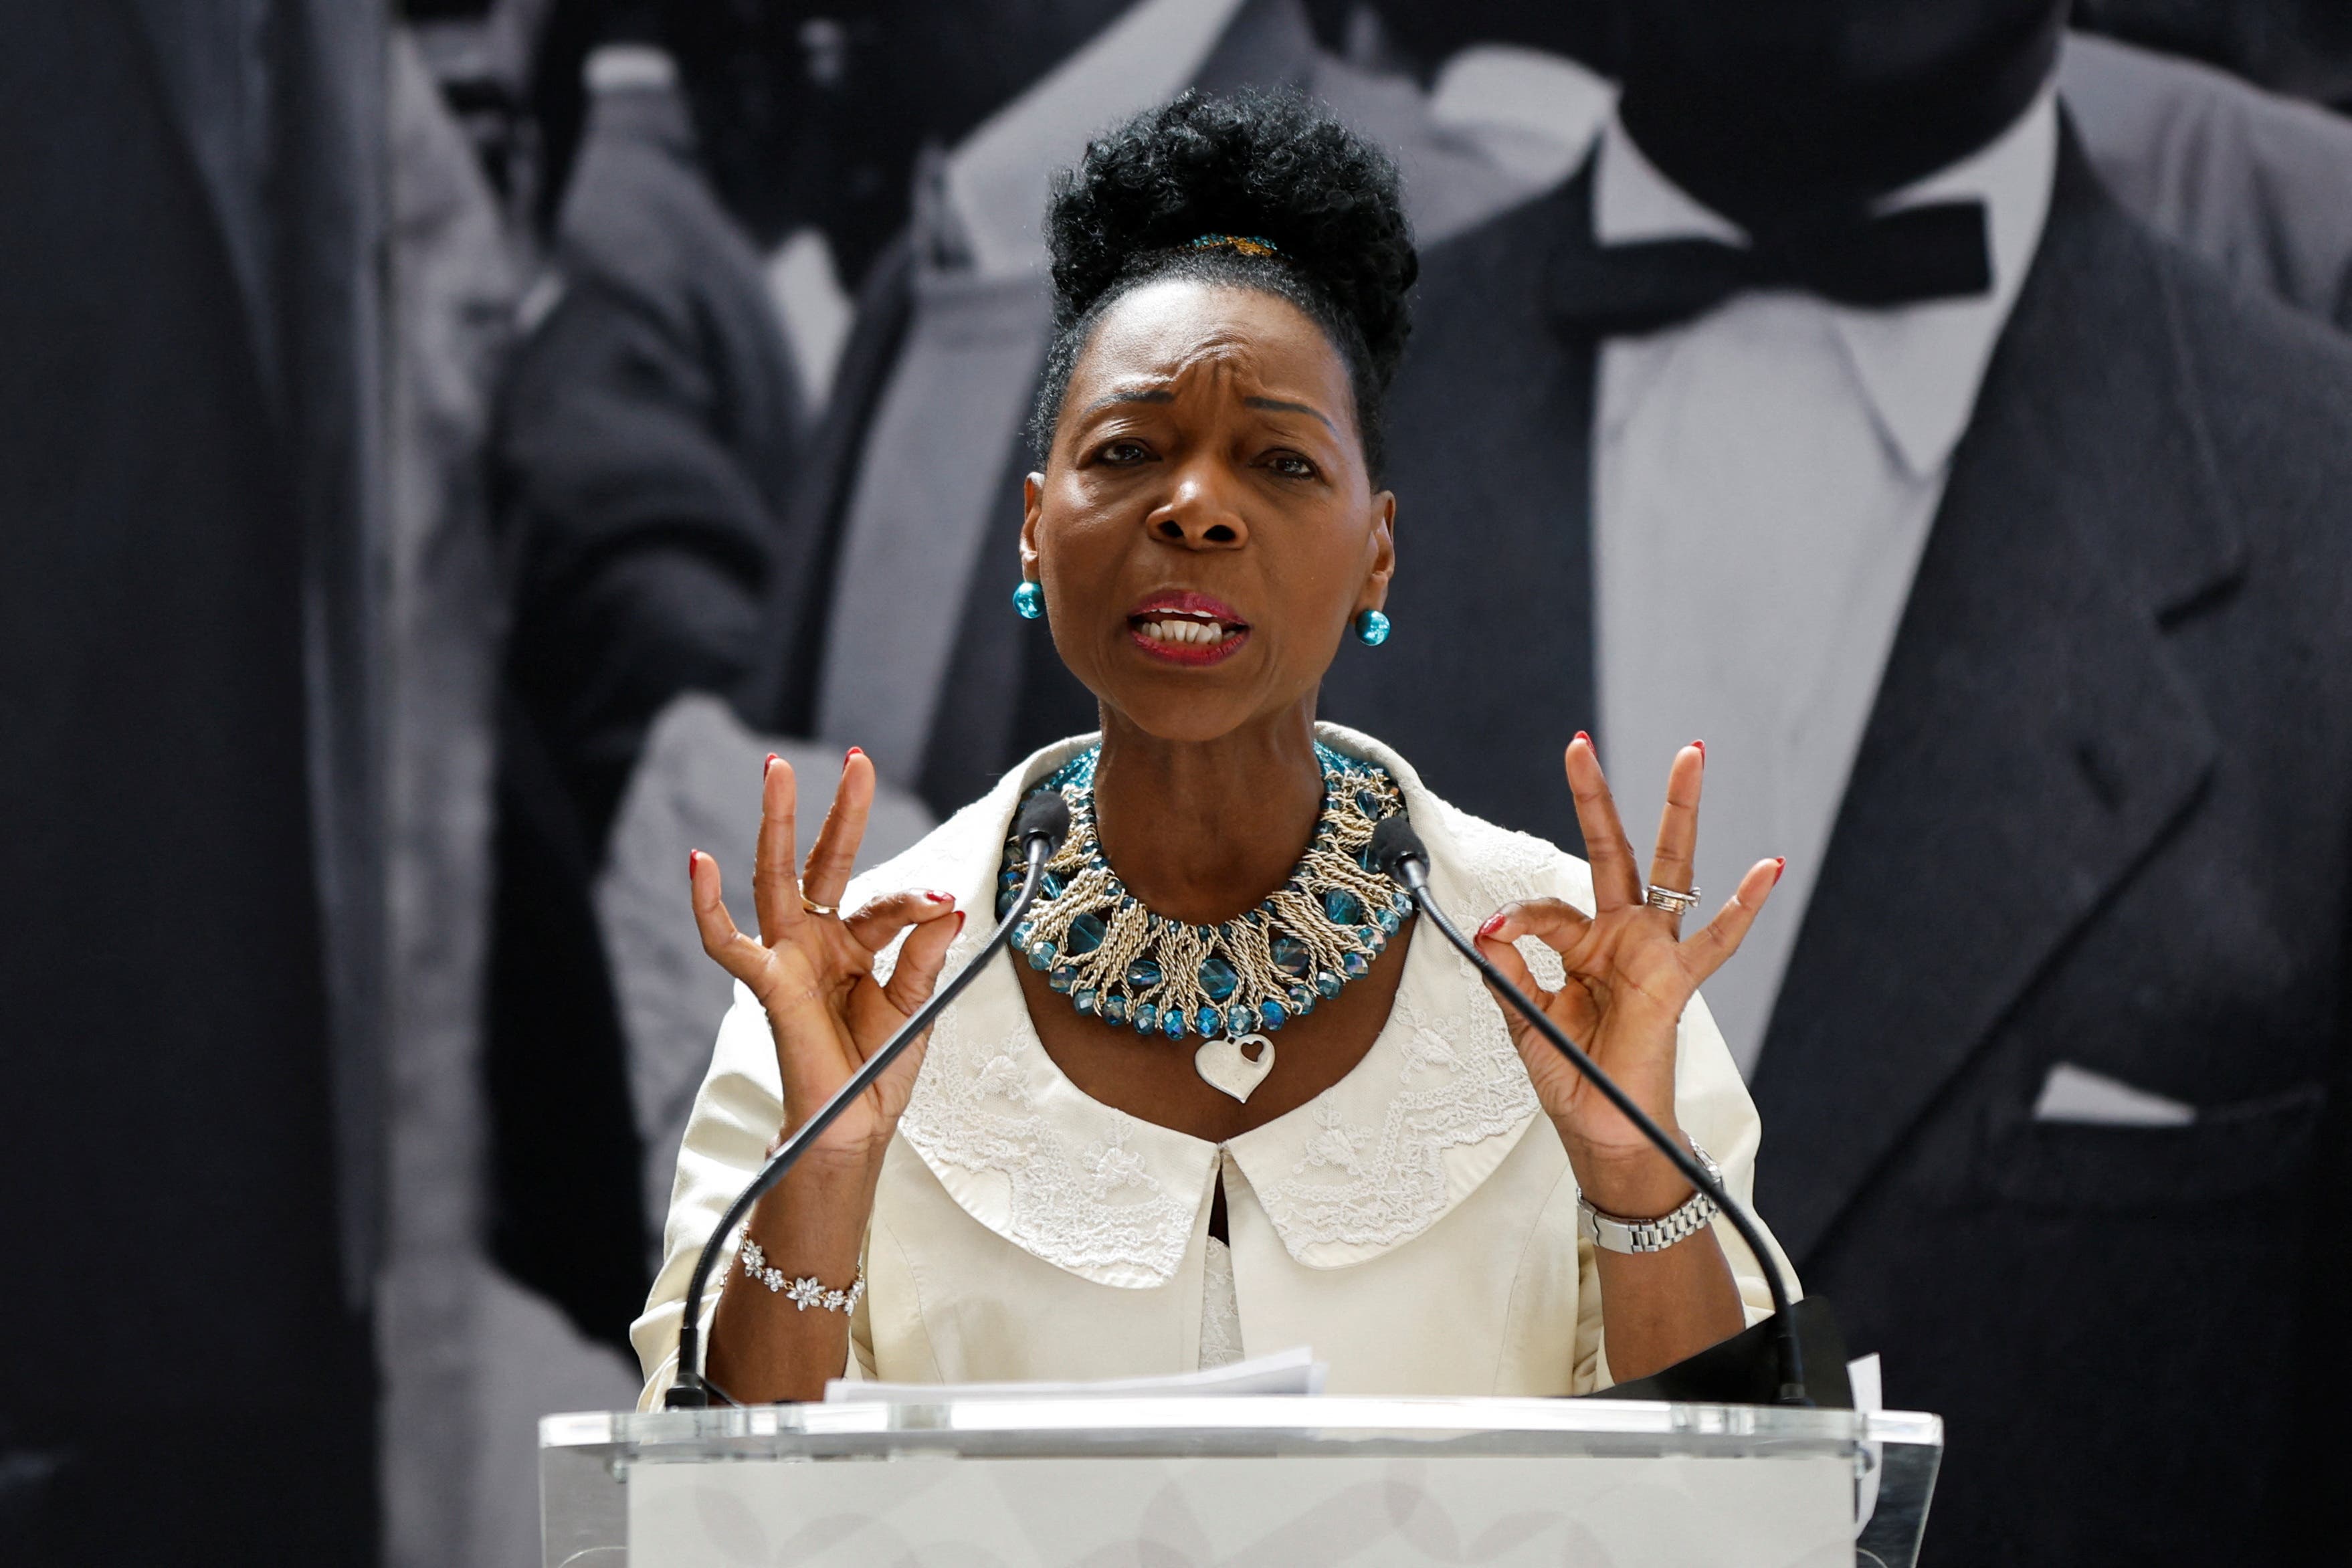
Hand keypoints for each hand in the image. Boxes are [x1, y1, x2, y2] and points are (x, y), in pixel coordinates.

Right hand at [689, 750, 962, 1178]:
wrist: (853, 1126)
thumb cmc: (879, 1068)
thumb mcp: (915, 1005)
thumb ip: (925, 956)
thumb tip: (948, 906)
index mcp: (858, 943)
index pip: (887, 903)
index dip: (916, 899)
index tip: (946, 901)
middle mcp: (820, 939)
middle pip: (826, 861)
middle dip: (839, 811)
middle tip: (856, 759)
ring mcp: (790, 955)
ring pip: (776, 877)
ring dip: (777, 823)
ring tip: (777, 770)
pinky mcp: (767, 982)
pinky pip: (727, 941)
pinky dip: (708, 904)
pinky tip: (698, 862)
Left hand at [1476, 736, 1779, 1216]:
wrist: (1605, 1132)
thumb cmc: (1574, 1078)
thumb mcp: (1526, 1020)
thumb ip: (1509, 972)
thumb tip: (1489, 928)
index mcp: (1583, 946)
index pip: (1547, 909)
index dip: (1520, 916)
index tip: (1497, 931)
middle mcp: (1621, 936)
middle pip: (1613, 850)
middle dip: (1597, 798)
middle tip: (1581, 745)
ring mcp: (1653, 952)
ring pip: (1671, 867)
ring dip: (1679, 811)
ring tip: (1690, 755)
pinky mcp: (1677, 980)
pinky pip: (1717, 940)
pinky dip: (1744, 905)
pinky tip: (1768, 868)